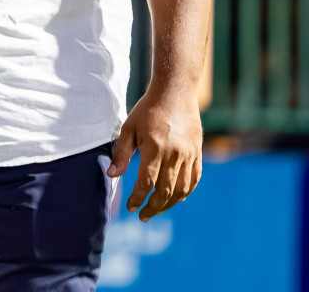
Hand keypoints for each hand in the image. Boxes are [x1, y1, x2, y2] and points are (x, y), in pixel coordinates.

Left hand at [107, 86, 202, 220]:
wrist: (175, 92)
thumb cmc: (148, 109)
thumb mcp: (129, 128)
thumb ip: (122, 153)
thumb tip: (112, 175)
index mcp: (155, 148)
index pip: (146, 182)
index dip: (138, 198)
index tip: (131, 207)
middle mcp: (174, 154)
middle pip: (165, 190)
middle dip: (153, 207)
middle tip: (143, 215)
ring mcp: (189, 154)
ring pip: (181, 188)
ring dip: (169, 203)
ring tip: (157, 209)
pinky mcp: (197, 152)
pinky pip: (194, 179)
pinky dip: (186, 192)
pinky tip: (176, 198)